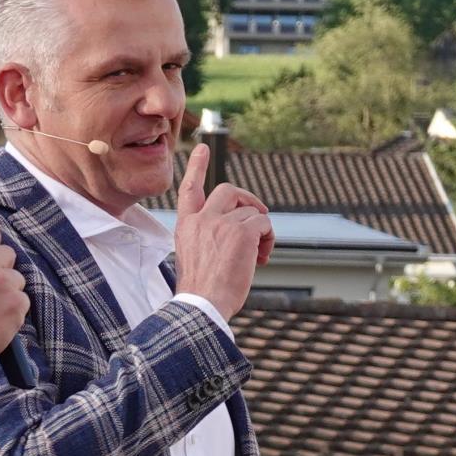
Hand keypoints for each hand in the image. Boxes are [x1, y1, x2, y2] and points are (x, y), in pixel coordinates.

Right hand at [173, 143, 272, 321]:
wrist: (202, 306)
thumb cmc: (202, 292)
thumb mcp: (196, 258)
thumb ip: (209, 238)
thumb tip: (242, 232)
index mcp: (186, 226)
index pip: (190, 189)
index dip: (197, 167)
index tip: (202, 148)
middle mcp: (202, 219)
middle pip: (229, 190)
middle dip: (247, 200)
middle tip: (259, 216)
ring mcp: (222, 223)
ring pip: (253, 212)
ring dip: (262, 231)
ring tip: (259, 255)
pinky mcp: (242, 232)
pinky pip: (265, 223)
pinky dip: (269, 238)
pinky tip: (262, 257)